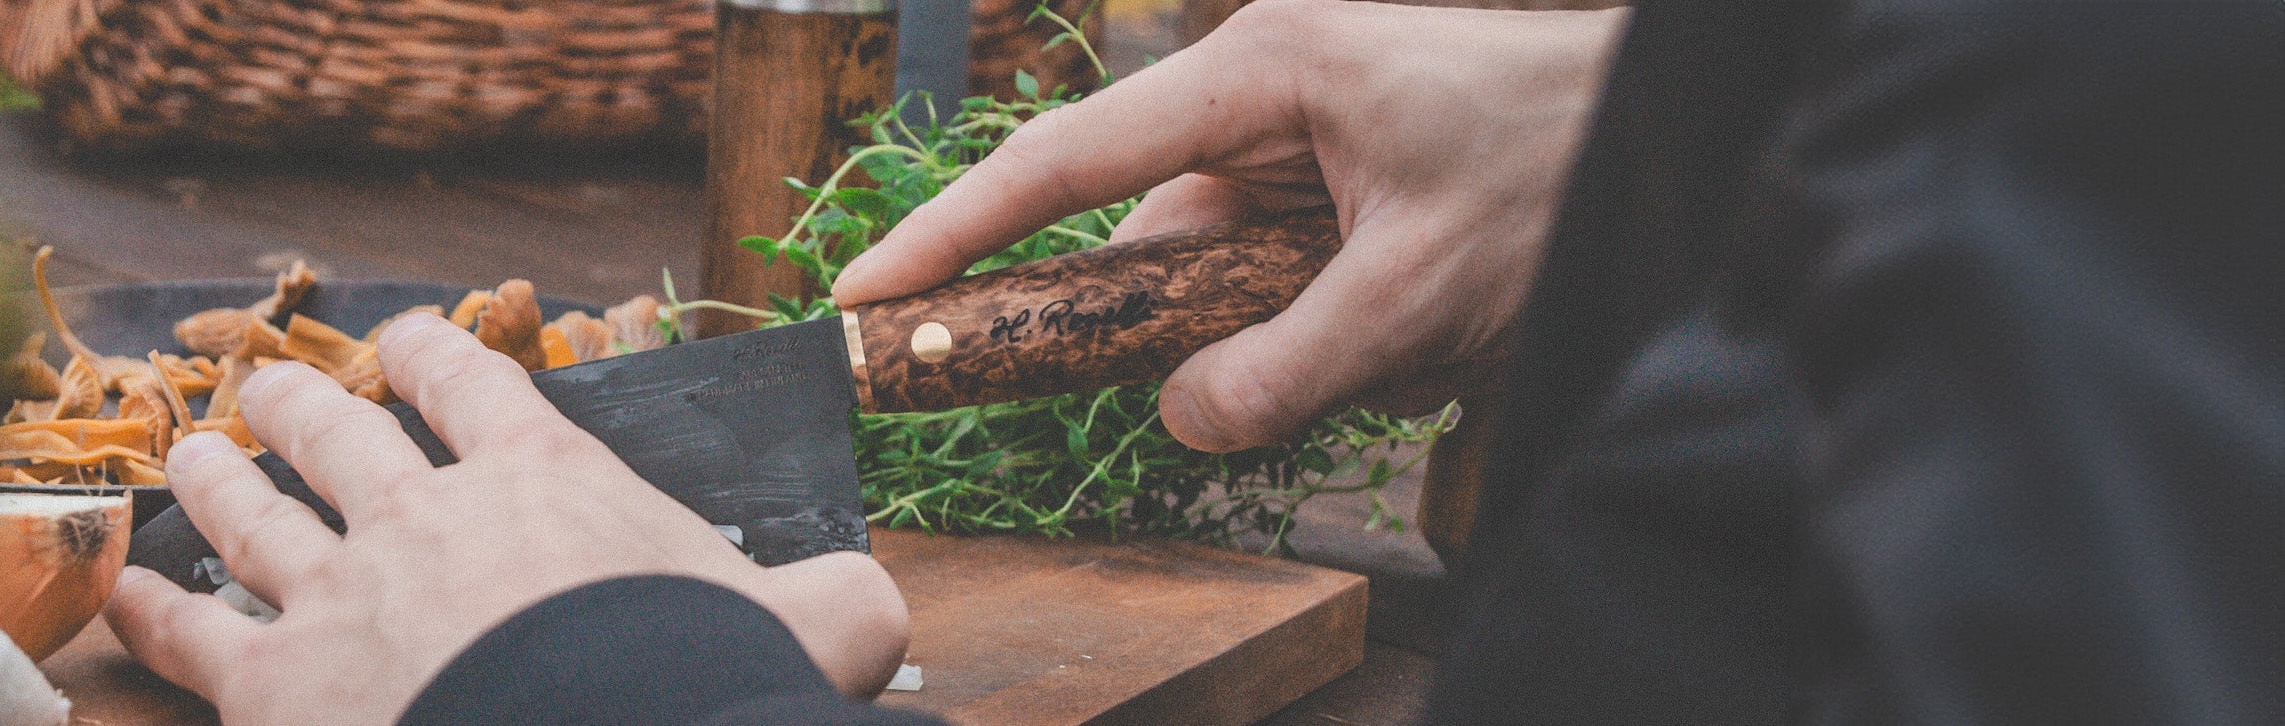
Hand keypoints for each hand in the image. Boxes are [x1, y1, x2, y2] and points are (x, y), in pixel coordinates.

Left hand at [105, 317, 910, 722]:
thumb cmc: (703, 689)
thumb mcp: (820, 628)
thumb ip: (837, 602)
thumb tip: (876, 604)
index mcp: (544, 482)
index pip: (471, 382)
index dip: (432, 352)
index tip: (409, 343)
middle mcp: (423, 516)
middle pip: (336, 430)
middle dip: (298, 401)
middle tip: (272, 387)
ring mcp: (336, 597)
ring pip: (245, 509)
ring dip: (214, 475)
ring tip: (192, 456)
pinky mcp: (274, 688)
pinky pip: (187, 637)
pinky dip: (148, 613)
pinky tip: (122, 598)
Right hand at [830, 0, 1625, 451]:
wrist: (1675, 128)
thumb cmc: (1566, 161)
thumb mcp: (1425, 287)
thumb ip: (1289, 365)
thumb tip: (1179, 419)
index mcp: (1261, 67)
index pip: (1065, 162)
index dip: (954, 232)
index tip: (866, 292)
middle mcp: (1260, 91)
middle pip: (1143, 235)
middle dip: (1187, 323)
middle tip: (1249, 365)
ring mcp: (1295, 138)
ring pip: (1216, 275)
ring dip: (1288, 335)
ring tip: (1410, 332)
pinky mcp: (1330, 182)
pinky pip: (1276, 280)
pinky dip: (1327, 330)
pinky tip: (1421, 329)